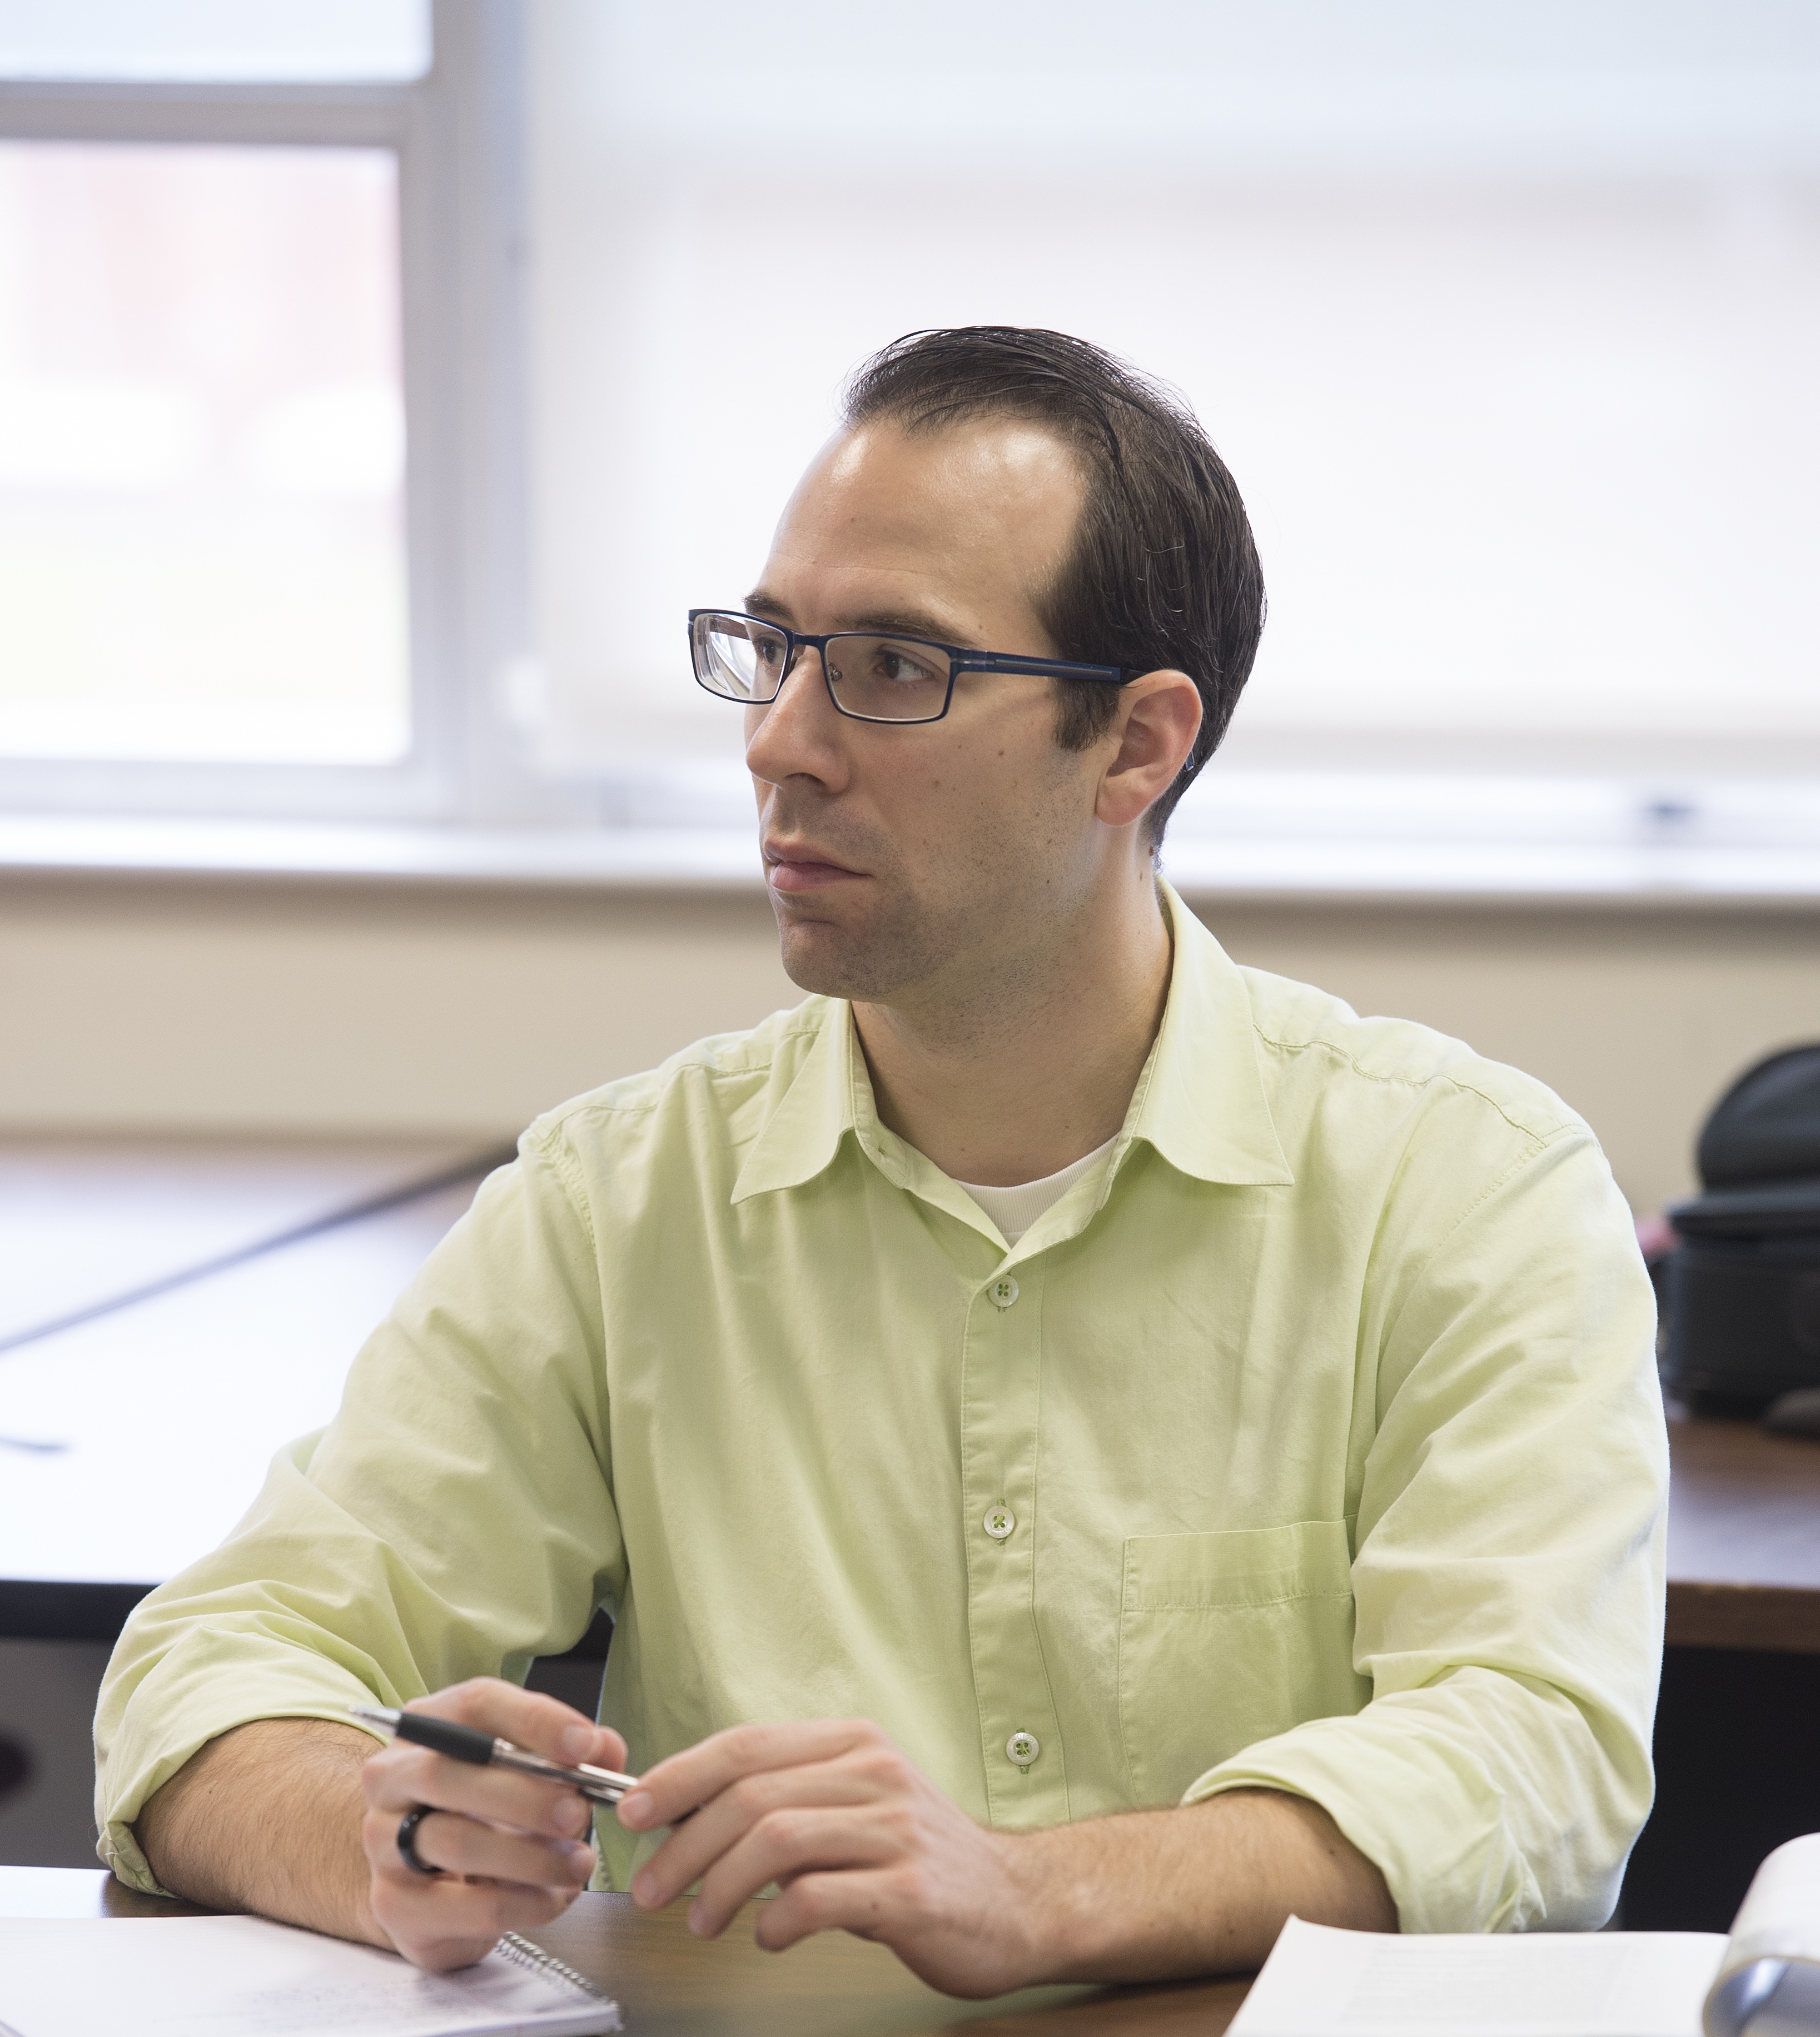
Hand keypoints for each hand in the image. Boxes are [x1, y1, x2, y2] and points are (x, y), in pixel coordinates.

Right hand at [359, 1678, 627, 1970]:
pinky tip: (555, 1899)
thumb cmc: (488, 1809)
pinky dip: (519, 1904)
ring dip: (529, 1856)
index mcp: (429, 1725)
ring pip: (453, 1841)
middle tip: (580, 1813)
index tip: (586, 1747)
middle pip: (449, 1772)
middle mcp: (393, 1777)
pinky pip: (459, 1906)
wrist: (433, 1881)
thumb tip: (606, 1750)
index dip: (535, 1721)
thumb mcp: (529, 1769)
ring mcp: (382, 1843)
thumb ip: (573, 1754)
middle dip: (525, 1795)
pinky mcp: (394, 1906)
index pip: (477, 1704)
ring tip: (578, 1864)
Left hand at [616, 1718, 1041, 1997]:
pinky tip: (768, 1936)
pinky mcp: (912, 1889)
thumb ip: (786, 1799)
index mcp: (851, 1743)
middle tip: (652, 1887)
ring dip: (720, 1884)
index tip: (633, 1812)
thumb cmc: (919, 1857)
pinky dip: (777, 1921)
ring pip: (776, 1840)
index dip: (679, 1776)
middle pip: (750, 1794)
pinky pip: (820, 1897)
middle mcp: (873, 1773)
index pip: (745, 1745)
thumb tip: (686, 1812)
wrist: (1017, 1901)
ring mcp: (896, 1828)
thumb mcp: (853, 1807)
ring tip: (702, 1919)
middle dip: (684, 1843)